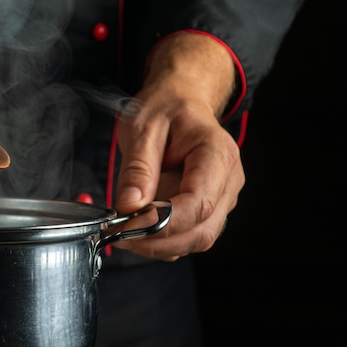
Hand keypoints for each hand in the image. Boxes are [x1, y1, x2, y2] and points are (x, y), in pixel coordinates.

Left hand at [113, 32, 244, 260]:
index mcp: (217, 154)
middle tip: (118, 234)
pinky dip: (162, 241)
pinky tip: (138, 228)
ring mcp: (223, 197)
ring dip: (158, 245)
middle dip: (158, 241)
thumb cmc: (165, 109)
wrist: (181, 101)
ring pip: (197, 239)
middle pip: (202, 230)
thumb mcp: (142, 128)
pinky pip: (189, 236)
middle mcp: (229, 180)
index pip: (199, 203)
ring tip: (124, 230)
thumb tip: (130, 207)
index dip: (163, 222)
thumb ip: (137, 168)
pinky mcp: (209, 209)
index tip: (127, 225)